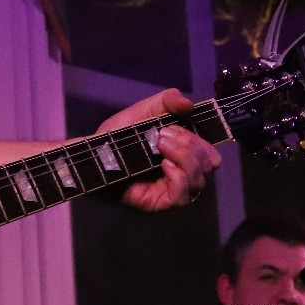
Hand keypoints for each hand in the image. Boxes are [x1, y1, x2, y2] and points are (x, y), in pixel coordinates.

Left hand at [101, 88, 222, 211]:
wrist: (93, 154)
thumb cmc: (118, 137)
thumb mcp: (144, 112)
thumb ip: (167, 101)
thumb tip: (188, 104)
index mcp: (184, 155)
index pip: (211, 154)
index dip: (201, 141)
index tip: (174, 127)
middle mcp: (183, 174)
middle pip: (208, 165)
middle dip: (190, 146)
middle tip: (163, 136)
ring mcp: (172, 190)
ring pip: (199, 180)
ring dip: (184, 157)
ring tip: (160, 144)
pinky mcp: (160, 203)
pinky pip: (183, 196)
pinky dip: (178, 178)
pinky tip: (163, 165)